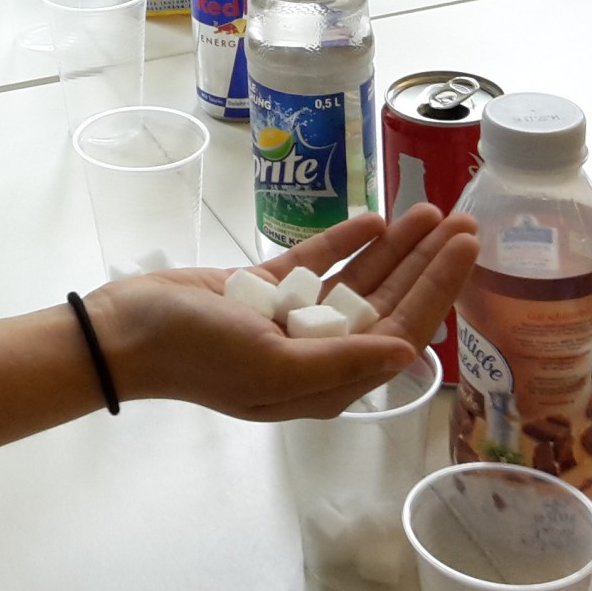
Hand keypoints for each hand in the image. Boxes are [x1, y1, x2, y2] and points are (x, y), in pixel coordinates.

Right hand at [89, 204, 478, 420]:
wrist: (125, 334)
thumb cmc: (195, 354)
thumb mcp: (273, 367)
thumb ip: (342, 360)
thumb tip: (409, 352)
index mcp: (325, 381)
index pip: (400, 331)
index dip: (437, 290)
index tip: (466, 250)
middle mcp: (316, 351)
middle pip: (387, 301)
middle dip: (426, 263)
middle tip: (462, 221)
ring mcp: (288, 318)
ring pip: (356, 279)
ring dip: (391, 248)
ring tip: (427, 209)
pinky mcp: (260, 291)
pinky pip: (313, 264)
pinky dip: (342, 242)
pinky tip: (371, 219)